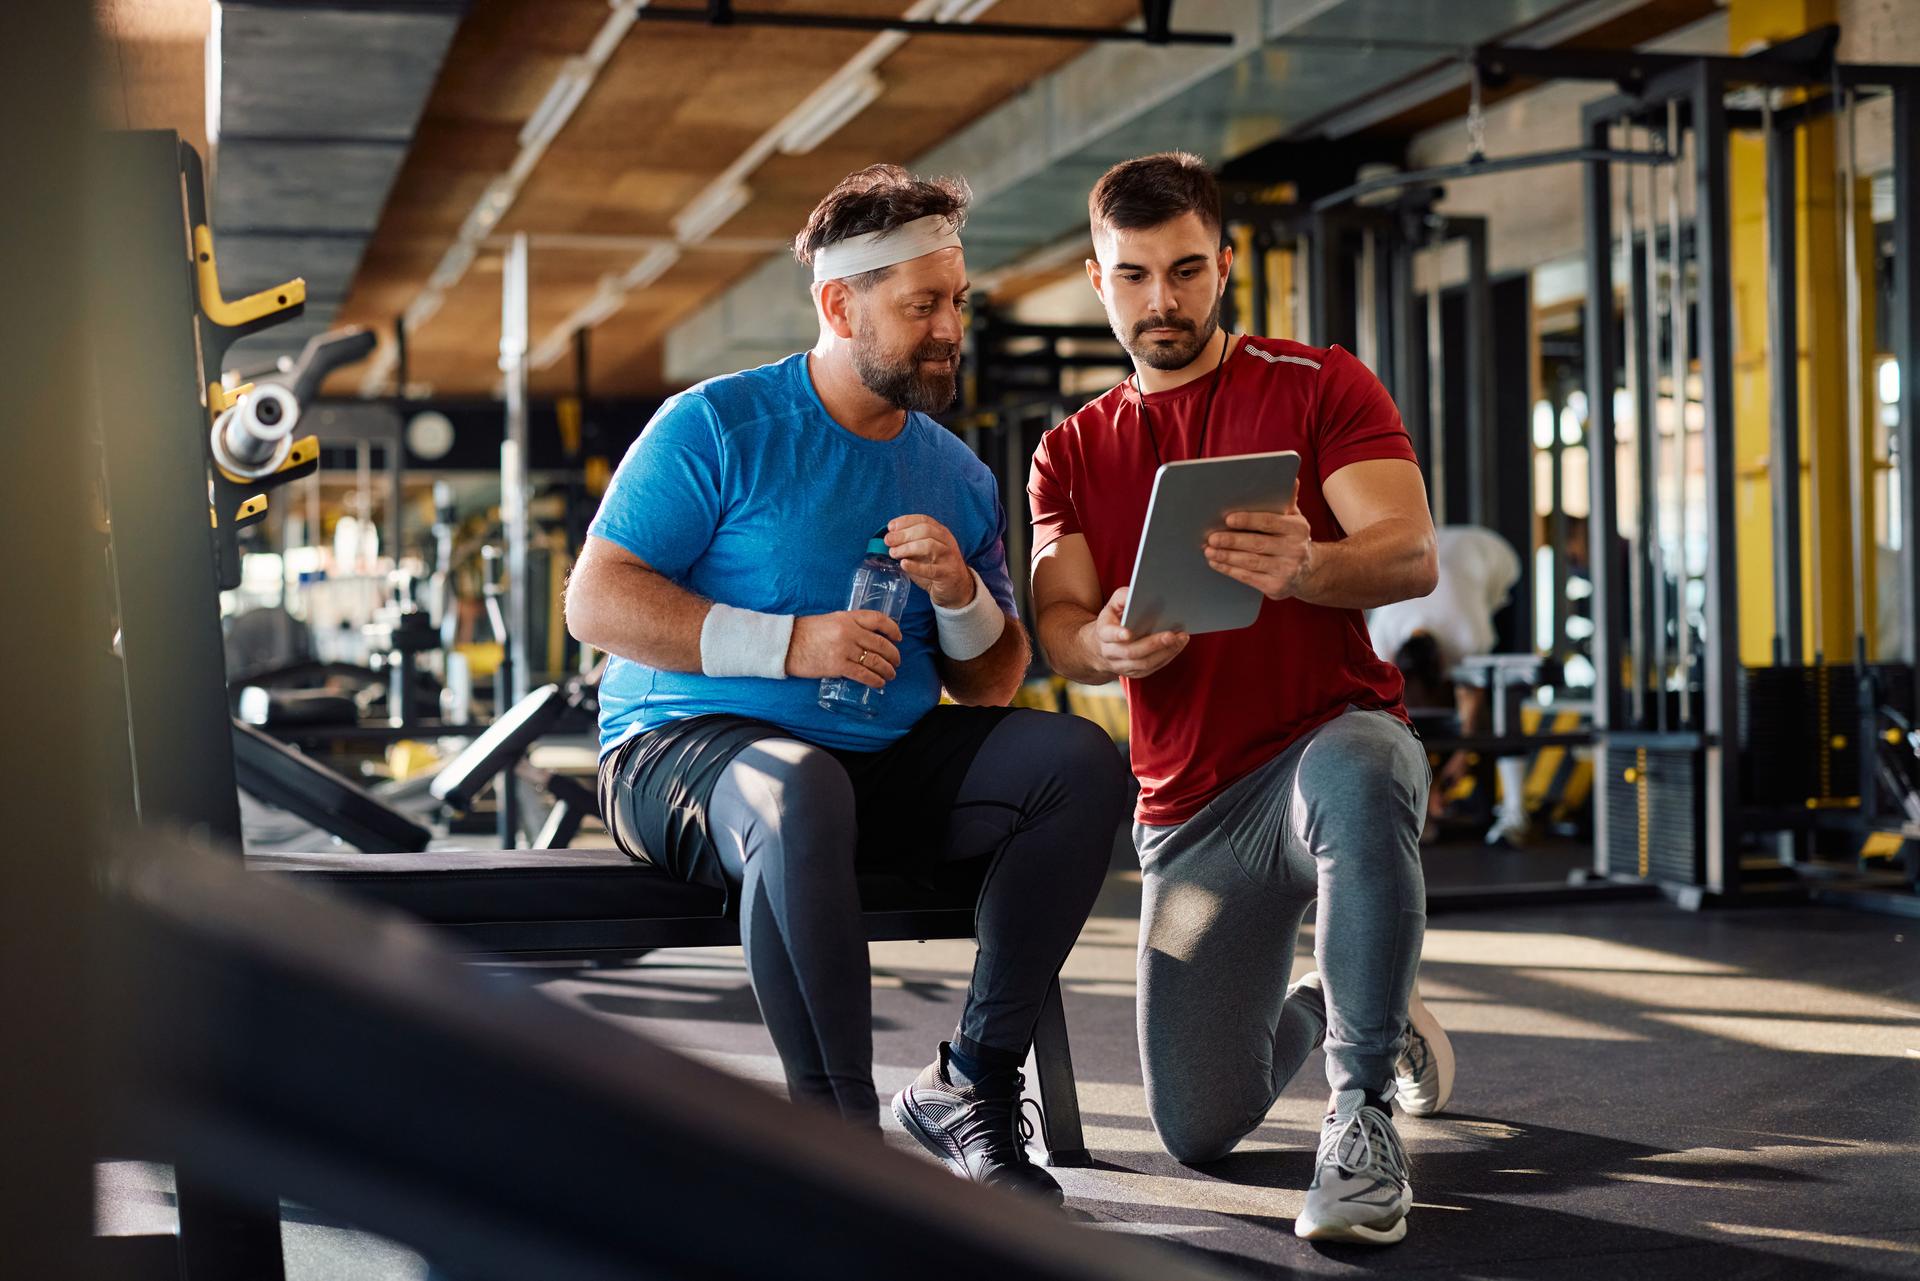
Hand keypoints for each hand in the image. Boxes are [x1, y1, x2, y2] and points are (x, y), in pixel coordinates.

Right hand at [785, 611, 902, 688]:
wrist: (785, 644)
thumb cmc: (805, 632)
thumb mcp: (830, 620)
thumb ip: (848, 625)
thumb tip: (866, 637)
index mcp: (848, 617)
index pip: (878, 620)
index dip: (892, 629)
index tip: (898, 637)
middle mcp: (849, 632)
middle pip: (881, 644)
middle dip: (893, 655)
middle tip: (896, 661)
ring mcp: (845, 649)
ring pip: (876, 661)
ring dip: (887, 670)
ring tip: (890, 675)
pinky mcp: (838, 666)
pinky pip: (864, 674)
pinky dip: (875, 680)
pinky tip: (879, 683)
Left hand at [885, 514, 973, 608]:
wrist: (956, 588)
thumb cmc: (936, 567)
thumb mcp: (924, 551)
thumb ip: (910, 544)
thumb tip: (889, 539)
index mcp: (941, 533)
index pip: (924, 520)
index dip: (906, 521)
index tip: (890, 527)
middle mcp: (946, 542)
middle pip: (925, 530)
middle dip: (903, 534)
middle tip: (888, 541)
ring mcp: (948, 558)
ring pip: (929, 546)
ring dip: (907, 547)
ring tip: (893, 553)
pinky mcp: (946, 574)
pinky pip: (931, 569)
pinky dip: (915, 566)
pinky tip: (903, 564)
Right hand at [1084, 587, 1186, 679]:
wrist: (1100, 648)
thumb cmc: (1112, 621)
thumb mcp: (1113, 605)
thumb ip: (1124, 597)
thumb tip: (1138, 594)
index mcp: (1103, 633)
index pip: (1109, 634)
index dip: (1117, 634)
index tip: (1128, 633)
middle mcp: (1110, 652)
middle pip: (1131, 652)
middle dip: (1152, 644)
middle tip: (1170, 635)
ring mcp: (1122, 666)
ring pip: (1144, 664)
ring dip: (1165, 651)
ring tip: (1181, 638)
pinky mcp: (1135, 673)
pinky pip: (1152, 668)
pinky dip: (1167, 656)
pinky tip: (1178, 645)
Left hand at [1204, 504, 1311, 600]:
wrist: (1308, 571)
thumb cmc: (1292, 539)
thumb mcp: (1293, 519)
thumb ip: (1286, 501)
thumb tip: (1291, 479)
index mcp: (1298, 528)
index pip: (1270, 522)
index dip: (1248, 520)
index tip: (1228, 519)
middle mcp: (1295, 549)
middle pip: (1257, 544)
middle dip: (1231, 541)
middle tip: (1211, 537)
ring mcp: (1286, 570)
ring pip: (1250, 562)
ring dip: (1226, 556)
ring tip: (1209, 551)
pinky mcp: (1276, 586)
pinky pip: (1248, 577)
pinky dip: (1229, 570)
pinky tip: (1216, 563)